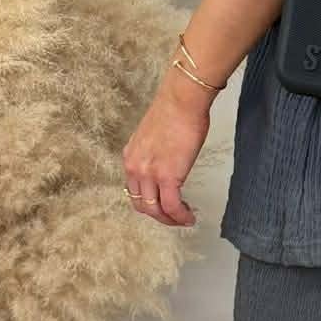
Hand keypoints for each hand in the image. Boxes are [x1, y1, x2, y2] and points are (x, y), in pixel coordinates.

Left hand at [122, 69, 216, 227]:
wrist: (182, 101)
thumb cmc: (175, 110)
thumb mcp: (154, 136)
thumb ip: (155, 153)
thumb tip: (168, 162)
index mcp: (130, 157)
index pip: (134, 190)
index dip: (149, 203)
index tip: (163, 205)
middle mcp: (134, 167)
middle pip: (141, 205)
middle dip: (159, 216)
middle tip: (174, 218)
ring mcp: (149, 173)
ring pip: (155, 210)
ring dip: (170, 219)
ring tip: (184, 219)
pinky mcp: (167, 176)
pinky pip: (171, 206)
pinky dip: (180, 216)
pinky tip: (189, 217)